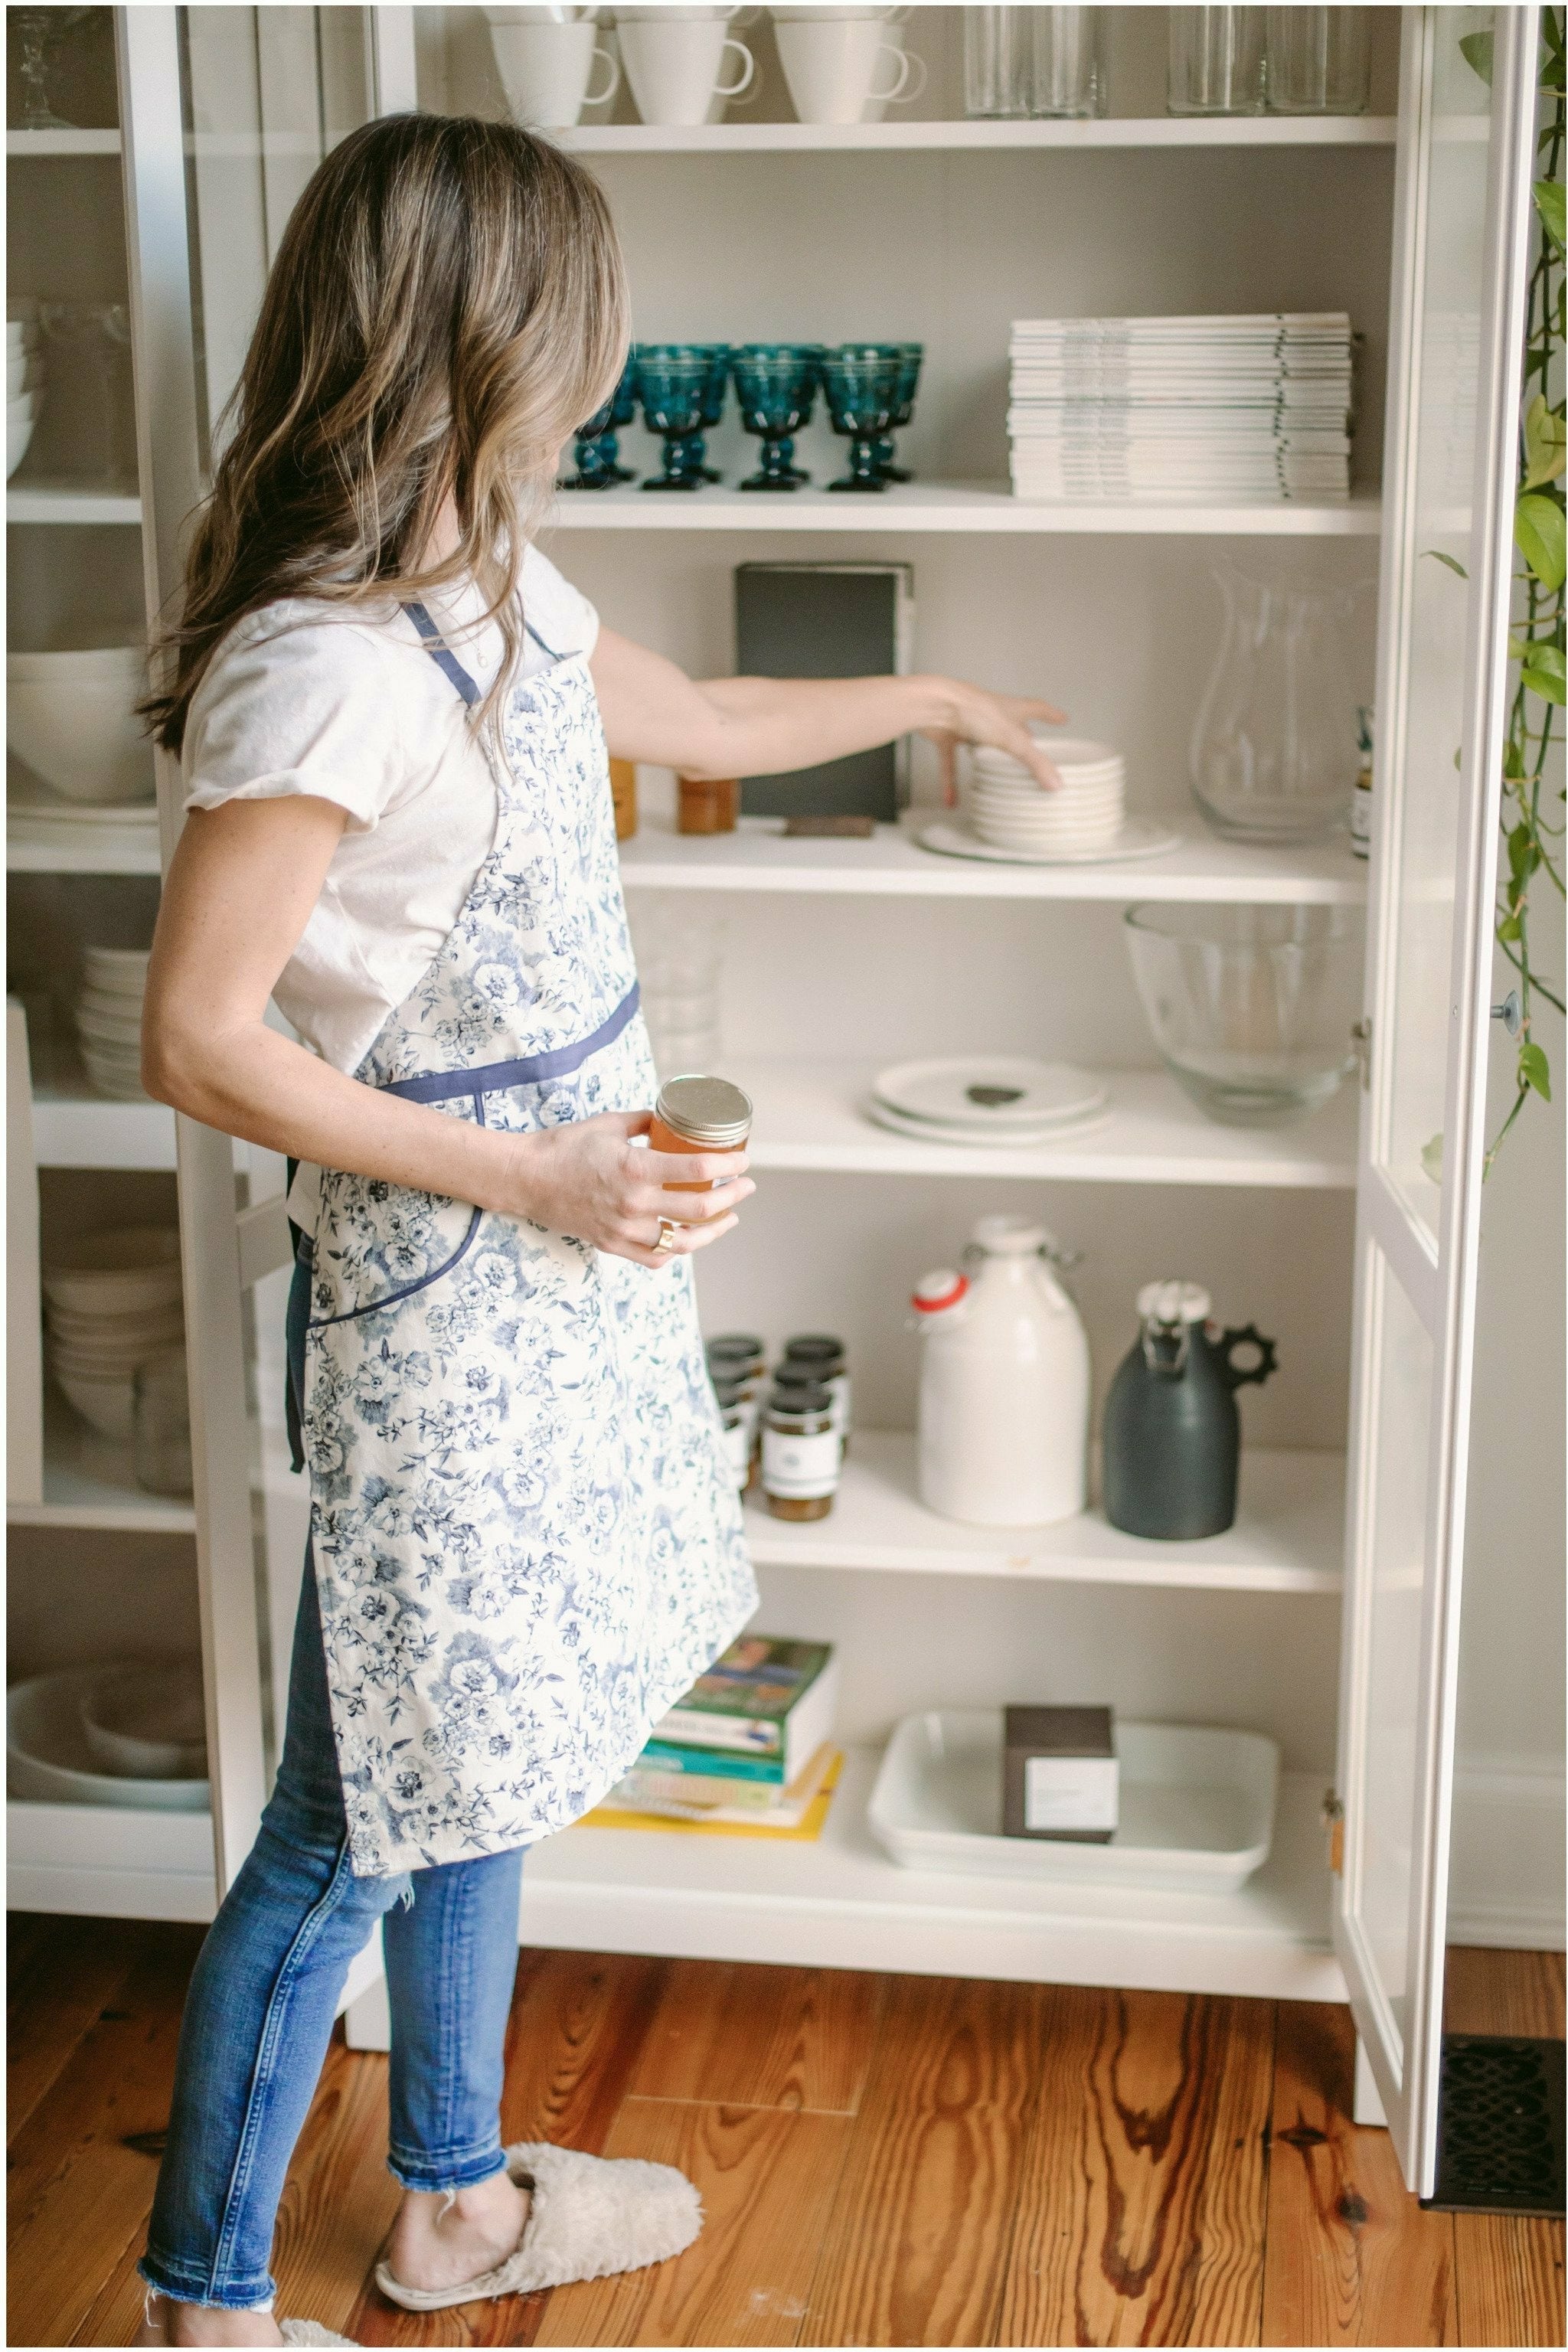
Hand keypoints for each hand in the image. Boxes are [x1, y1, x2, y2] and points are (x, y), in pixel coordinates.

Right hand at [499, 1109, 753, 1268]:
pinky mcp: (612, 1244)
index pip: (699, 1171)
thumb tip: (671, 1119)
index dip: (730, 1165)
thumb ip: (645, 1122)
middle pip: (701, 1209)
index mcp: (636, 1169)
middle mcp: (635, 1204)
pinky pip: (655, 1256)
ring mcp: (624, 1229)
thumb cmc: (564, 1146)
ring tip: (730, 1218)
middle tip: (746, 1185)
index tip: (744, 1159)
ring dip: (715, 1230)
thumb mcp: (609, 1124)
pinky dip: (677, 1250)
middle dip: (733, 1197)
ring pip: (685, 1240)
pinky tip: (688, 1238)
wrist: (525, 1179)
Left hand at [917, 680, 1066, 806]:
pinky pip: (950, 762)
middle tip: (1028, 749)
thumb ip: (1035, 763)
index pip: (1037, 709)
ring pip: (978, 744)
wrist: (935, 704)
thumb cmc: (972, 710)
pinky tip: (951, 800)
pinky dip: (951, 781)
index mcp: (1010, 709)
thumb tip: (1056, 783)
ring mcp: (966, 723)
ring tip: (993, 777)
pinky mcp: (946, 735)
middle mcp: (989, 714)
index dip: (1051, 714)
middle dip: (1019, 737)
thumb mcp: (1012, 740)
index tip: (1062, 719)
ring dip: (984, 760)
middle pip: (1008, 726)